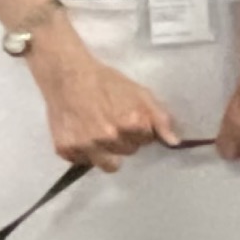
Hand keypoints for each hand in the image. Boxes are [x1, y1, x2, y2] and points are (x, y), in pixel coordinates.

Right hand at [28, 39, 182, 172]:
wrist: (67, 75)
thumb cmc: (107, 82)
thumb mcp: (140, 93)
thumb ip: (160, 119)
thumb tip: (173, 143)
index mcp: (131, 124)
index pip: (146, 141)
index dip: (139, 129)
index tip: (128, 117)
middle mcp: (108, 138)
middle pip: (128, 152)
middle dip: (124, 140)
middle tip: (112, 121)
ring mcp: (85, 146)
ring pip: (108, 164)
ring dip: (107, 152)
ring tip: (99, 133)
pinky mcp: (65, 150)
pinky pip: (83, 162)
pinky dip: (84, 152)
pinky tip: (81, 133)